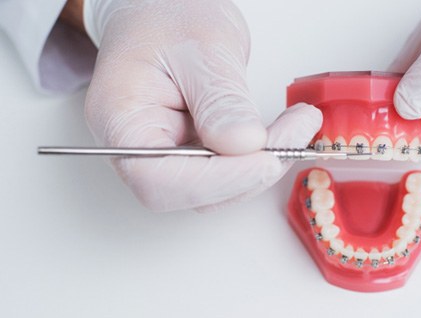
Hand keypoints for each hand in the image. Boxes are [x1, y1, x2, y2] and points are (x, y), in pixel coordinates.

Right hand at [83, 0, 321, 211]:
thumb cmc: (167, 16)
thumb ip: (220, 99)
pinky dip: (262, 157)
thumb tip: (244, 144)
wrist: (167, 9)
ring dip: (263, 165)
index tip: (265, 160)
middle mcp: (139, 147)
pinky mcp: (194, 151)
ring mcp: (168, 152)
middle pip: (191, 192)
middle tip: (294, 135)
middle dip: (249, 172)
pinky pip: (229, 171)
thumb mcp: (201, 48)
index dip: (216, 180)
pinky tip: (285, 131)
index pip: (158, 179)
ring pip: (217, 188)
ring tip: (296, 125)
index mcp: (121, 120)